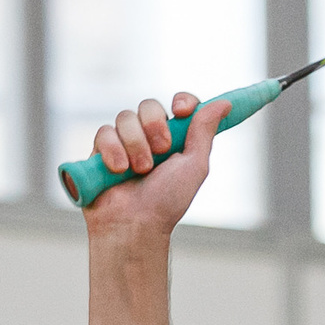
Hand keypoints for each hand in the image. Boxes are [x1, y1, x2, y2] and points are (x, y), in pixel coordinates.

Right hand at [83, 90, 225, 236]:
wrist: (133, 223)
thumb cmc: (167, 201)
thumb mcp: (194, 165)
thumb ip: (204, 132)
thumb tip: (224, 103)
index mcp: (175, 139)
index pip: (180, 105)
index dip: (182, 101)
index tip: (182, 110)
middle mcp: (149, 137)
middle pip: (149, 105)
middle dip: (155, 126)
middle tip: (161, 151)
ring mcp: (123, 143)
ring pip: (125, 117)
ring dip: (135, 144)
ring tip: (139, 171)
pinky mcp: (100, 151)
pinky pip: (104, 131)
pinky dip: (113, 150)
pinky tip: (118, 170)